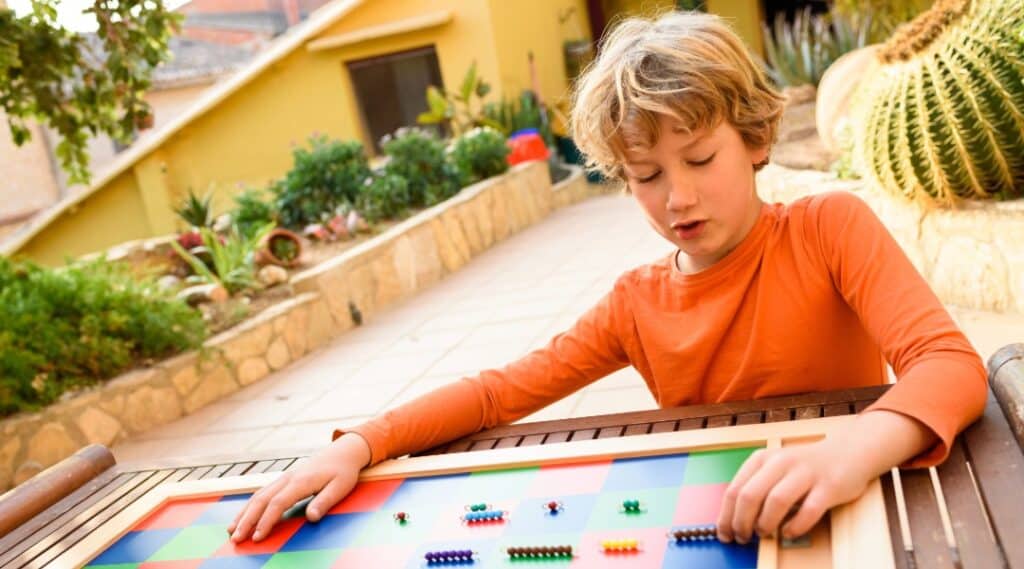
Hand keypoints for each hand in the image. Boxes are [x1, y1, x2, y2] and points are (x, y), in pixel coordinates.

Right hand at [228, 433, 370, 542]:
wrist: (343, 451)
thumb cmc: (343, 471)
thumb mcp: (340, 487)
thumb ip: (324, 502)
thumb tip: (311, 518)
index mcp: (301, 481)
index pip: (278, 503)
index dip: (266, 521)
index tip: (257, 537)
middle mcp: (288, 478)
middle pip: (262, 500)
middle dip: (247, 520)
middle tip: (235, 538)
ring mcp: (284, 478)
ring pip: (258, 496)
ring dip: (244, 514)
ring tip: (231, 530)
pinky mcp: (284, 479)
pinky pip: (262, 493)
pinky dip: (250, 506)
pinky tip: (243, 516)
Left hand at [716, 410, 935, 543]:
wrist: (848, 452)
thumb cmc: (805, 467)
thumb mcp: (774, 469)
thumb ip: (756, 487)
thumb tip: (734, 519)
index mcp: (763, 459)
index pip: (734, 489)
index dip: (726, 516)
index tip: (724, 533)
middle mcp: (781, 462)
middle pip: (750, 495)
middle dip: (741, 522)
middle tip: (743, 538)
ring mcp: (806, 473)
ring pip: (776, 501)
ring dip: (765, 524)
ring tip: (764, 534)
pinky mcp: (829, 486)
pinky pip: (809, 510)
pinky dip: (796, 526)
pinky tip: (789, 533)